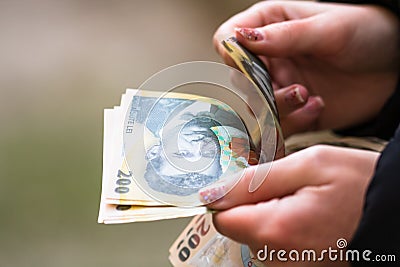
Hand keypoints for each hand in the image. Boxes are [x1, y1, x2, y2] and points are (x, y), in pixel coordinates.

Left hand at [199, 145, 379, 265]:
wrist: (397, 213)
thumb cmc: (362, 185)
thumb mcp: (308, 164)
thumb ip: (254, 180)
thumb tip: (213, 191)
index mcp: (276, 230)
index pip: (221, 218)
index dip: (229, 196)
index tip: (246, 182)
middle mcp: (279, 259)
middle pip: (239, 227)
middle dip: (253, 203)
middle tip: (287, 186)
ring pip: (257, 236)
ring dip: (272, 214)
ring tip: (305, 201)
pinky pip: (276, 246)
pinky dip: (286, 228)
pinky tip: (310, 216)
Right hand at [215, 1, 398, 135]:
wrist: (395, 67)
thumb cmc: (367, 33)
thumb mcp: (327, 29)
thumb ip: (284, 36)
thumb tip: (241, 38)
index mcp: (271, 27)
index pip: (228, 38)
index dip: (232, 52)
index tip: (250, 62)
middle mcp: (270, 58)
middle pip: (239, 79)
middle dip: (261, 89)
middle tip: (291, 86)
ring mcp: (280, 86)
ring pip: (255, 107)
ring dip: (278, 108)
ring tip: (306, 96)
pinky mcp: (294, 111)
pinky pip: (278, 126)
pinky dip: (294, 122)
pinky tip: (317, 106)